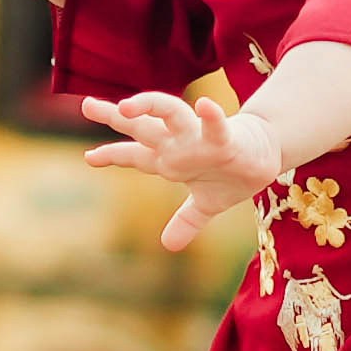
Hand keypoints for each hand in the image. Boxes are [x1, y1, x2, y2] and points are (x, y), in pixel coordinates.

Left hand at [91, 81, 278, 247]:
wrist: (263, 156)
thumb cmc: (230, 173)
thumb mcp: (205, 205)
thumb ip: (186, 221)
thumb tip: (170, 246)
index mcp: (170, 159)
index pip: (134, 155)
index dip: (112, 154)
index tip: (89, 157)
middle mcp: (178, 144)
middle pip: (141, 126)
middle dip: (116, 116)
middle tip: (87, 105)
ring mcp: (198, 139)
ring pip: (170, 113)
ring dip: (149, 107)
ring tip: (127, 105)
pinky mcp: (225, 139)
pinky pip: (216, 125)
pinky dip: (211, 116)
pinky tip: (204, 104)